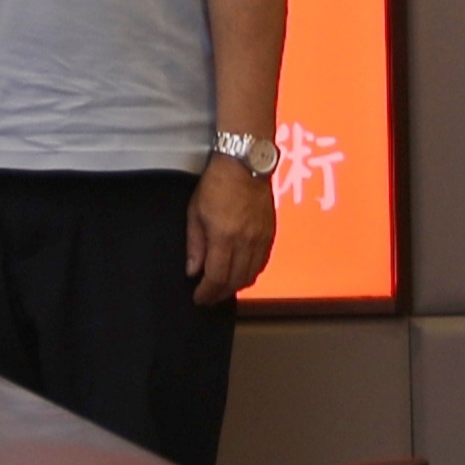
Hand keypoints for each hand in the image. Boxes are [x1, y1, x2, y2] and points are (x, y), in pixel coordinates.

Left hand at [187, 156, 275, 302]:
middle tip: (208, 297)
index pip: (217, 277)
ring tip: (222, 288)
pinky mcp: (271, 235)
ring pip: (251, 275)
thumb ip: (194, 244)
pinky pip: (262, 264)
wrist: (245, 166)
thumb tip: (193, 271)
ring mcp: (261, 240)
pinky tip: (241, 273)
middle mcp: (246, 242)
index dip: (207, 292)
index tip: (199, 298)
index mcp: (224, 237)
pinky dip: (251, 274)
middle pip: (235, 281)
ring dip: (236, 286)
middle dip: (220, 293)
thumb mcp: (195, 212)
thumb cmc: (215, 185)